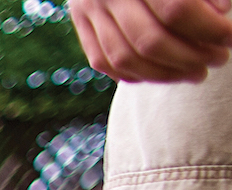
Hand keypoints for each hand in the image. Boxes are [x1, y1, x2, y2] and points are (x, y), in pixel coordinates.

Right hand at [71, 0, 231, 79]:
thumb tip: (218, 14)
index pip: (176, 10)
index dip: (209, 29)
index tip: (230, 38)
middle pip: (149, 40)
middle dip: (190, 57)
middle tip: (218, 59)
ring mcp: (89, 8)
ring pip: (125, 58)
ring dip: (165, 73)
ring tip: (195, 72)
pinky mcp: (80, 21)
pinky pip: (103, 61)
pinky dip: (134, 73)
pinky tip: (162, 72)